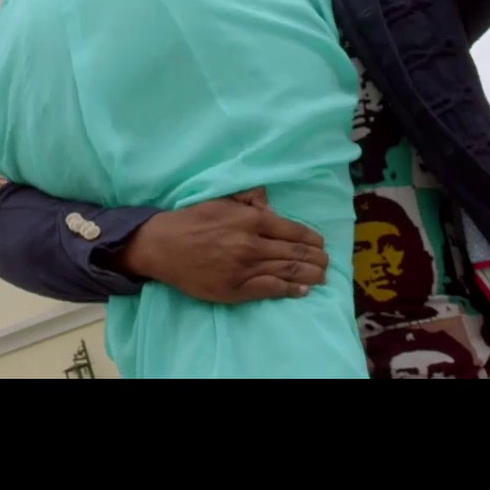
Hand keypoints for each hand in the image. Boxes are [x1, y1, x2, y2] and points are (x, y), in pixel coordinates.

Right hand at [112, 188, 329, 302]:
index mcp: (250, 220)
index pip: (292, 231)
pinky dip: (290, 290)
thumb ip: (247, 198)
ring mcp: (244, 269)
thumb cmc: (191, 221)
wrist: (161, 246)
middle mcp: (251, 244)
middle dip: (316, 259)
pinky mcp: (235, 289)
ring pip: (287, 272)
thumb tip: (268, 198)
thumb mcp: (220, 201)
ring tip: (322, 277)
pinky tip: (302, 291)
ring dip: (310, 275)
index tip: (320, 244)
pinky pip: (270, 290)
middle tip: (327, 263)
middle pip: (294, 253)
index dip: (311, 239)